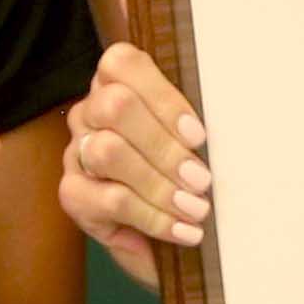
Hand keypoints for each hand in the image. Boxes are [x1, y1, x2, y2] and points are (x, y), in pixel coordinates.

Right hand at [59, 41, 207, 290]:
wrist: (162, 239)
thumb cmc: (180, 178)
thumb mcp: (192, 146)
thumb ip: (196, 129)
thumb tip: (230, 126)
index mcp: (118, 86)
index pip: (122, 64)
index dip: (162, 98)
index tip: (198, 136)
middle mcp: (90, 113)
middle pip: (114, 106)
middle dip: (164, 146)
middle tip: (201, 179)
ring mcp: (77, 152)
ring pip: (107, 151)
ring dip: (159, 184)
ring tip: (196, 208)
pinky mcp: (73, 194)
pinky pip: (110, 199)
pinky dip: (153, 217)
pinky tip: (181, 230)